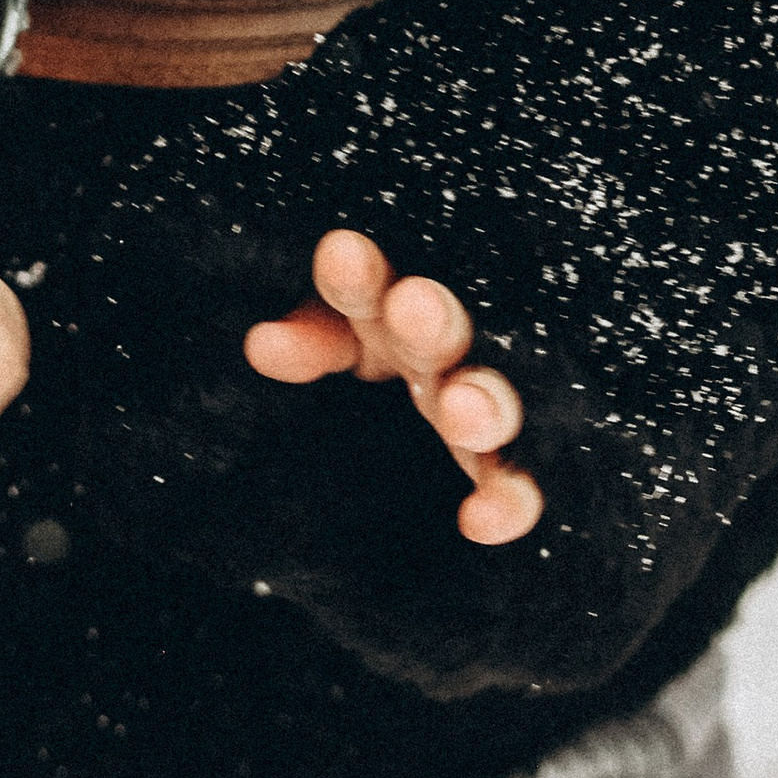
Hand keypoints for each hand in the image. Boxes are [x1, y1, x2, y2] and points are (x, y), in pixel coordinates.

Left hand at [244, 228, 540, 545]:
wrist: (428, 419)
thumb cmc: (375, 347)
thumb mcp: (334, 337)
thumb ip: (307, 340)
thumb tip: (261, 344)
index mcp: (391, 304)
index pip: (372, 284)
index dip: (355, 275)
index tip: (340, 256)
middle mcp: (441, 348)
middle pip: (443, 329)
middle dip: (430, 318)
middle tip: (415, 306)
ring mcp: (475, 403)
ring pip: (489, 401)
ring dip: (482, 403)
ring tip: (463, 412)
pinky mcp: (499, 466)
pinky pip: (516, 486)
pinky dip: (507, 502)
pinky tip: (481, 520)